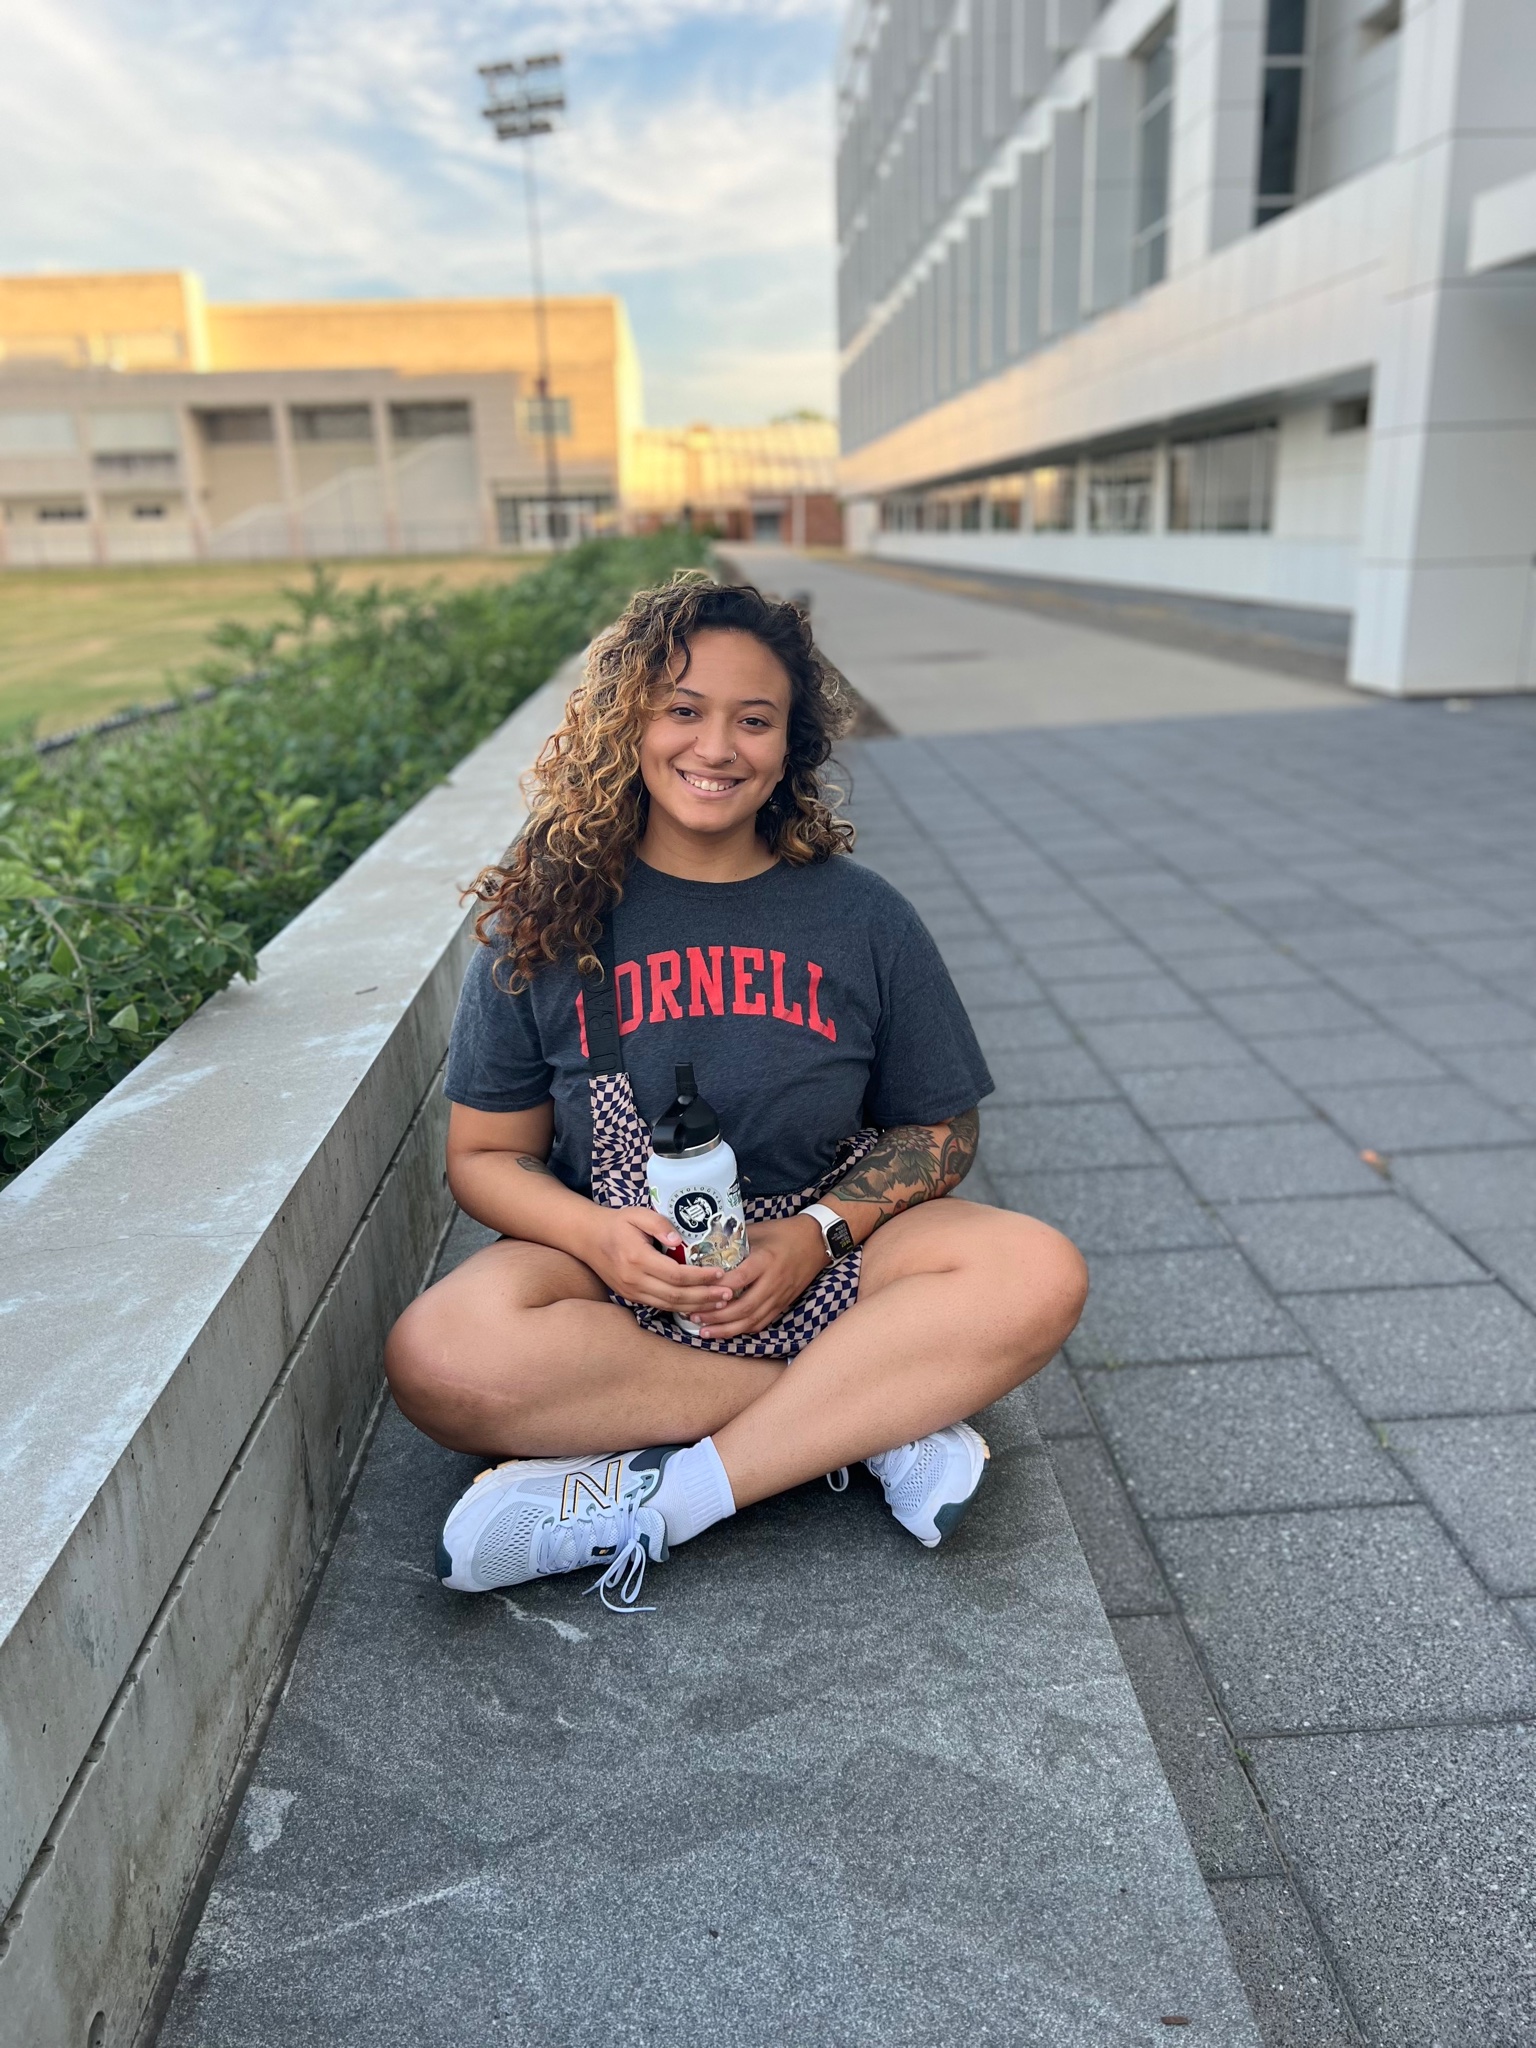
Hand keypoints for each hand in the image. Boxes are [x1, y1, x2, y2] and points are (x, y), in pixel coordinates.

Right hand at [577, 1205, 737, 1317]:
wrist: (587, 1238)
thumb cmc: (616, 1223)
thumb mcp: (637, 1214)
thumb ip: (659, 1223)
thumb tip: (678, 1239)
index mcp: (638, 1258)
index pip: (676, 1275)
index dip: (700, 1277)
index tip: (721, 1273)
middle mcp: (634, 1280)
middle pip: (676, 1296)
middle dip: (705, 1297)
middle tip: (729, 1294)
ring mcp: (631, 1291)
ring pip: (669, 1305)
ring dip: (696, 1307)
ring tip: (720, 1304)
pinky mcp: (631, 1296)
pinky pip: (660, 1306)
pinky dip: (681, 1308)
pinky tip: (698, 1306)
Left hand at [692, 1215, 827, 1341]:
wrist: (816, 1240)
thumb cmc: (784, 1232)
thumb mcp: (758, 1231)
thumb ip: (734, 1241)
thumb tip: (707, 1248)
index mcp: (765, 1260)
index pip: (739, 1279)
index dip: (718, 1288)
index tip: (697, 1291)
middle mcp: (773, 1281)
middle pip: (744, 1307)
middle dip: (717, 1316)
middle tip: (694, 1317)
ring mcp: (780, 1295)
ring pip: (752, 1320)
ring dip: (727, 1329)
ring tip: (705, 1332)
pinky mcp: (784, 1303)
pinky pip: (762, 1322)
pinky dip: (743, 1330)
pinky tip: (727, 1331)